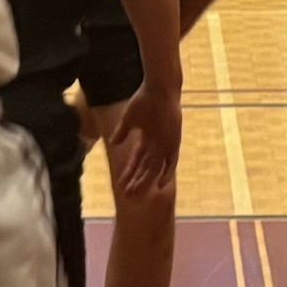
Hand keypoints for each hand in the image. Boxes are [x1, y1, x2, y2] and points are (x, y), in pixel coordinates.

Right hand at [108, 77, 181, 196]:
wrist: (159, 89)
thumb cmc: (144, 99)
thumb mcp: (130, 118)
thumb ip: (122, 131)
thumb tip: (112, 142)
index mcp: (146, 139)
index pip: (137, 161)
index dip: (129, 172)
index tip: (121, 184)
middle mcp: (157, 145)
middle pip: (145, 169)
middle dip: (136, 182)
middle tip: (127, 196)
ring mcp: (166, 144)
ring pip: (155, 169)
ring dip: (146, 181)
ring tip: (136, 194)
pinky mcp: (174, 142)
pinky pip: (171, 162)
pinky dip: (166, 173)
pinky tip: (159, 185)